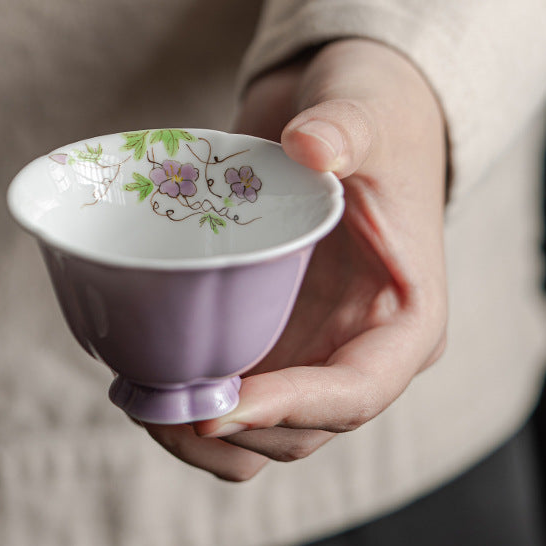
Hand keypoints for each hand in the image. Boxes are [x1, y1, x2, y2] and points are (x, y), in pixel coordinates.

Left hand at [144, 39, 448, 480]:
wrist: (340, 115)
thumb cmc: (370, 118)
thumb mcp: (365, 111)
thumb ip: (345, 128)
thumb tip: (308, 146)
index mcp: (404, 321)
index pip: (357, 391)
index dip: (289, 410)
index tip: (216, 410)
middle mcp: (357, 348)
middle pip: (300, 429)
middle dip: (232, 432)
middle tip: (157, 410)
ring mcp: (309, 347)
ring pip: (262, 429)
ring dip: (203, 433)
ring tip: (141, 404)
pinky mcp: (269, 333)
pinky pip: (233, 394)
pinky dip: (191, 403)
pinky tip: (141, 381)